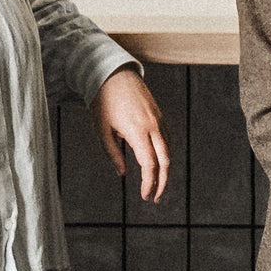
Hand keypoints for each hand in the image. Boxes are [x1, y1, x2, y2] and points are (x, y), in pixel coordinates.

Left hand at [97, 66, 171, 202]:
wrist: (113, 73)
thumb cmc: (103, 101)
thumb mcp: (102, 130)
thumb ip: (112, 154)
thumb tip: (122, 173)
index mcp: (138, 131)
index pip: (150, 165)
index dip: (149, 183)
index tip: (145, 196)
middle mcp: (153, 127)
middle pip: (166, 161)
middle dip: (162, 182)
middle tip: (154, 197)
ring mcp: (159, 120)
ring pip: (168, 151)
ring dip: (164, 169)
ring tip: (155, 183)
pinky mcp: (159, 115)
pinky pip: (166, 139)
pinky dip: (164, 155)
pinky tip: (156, 163)